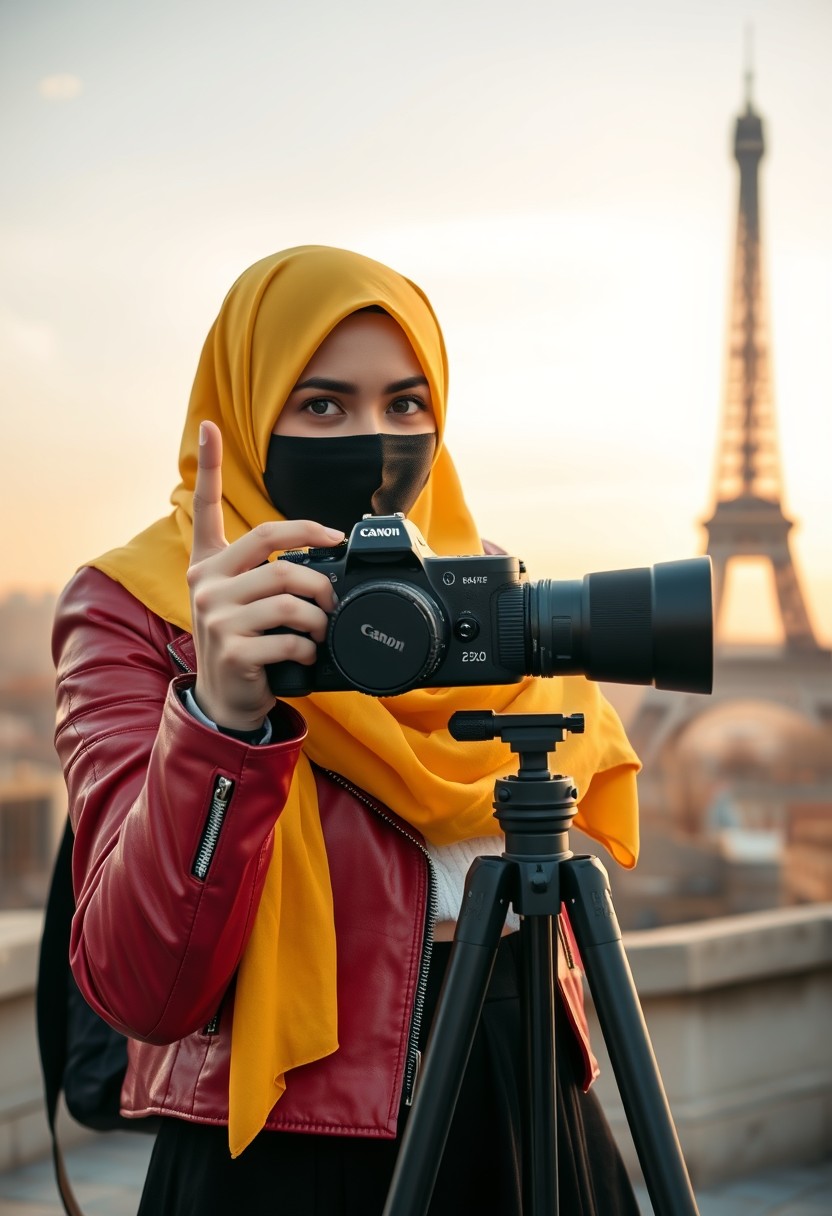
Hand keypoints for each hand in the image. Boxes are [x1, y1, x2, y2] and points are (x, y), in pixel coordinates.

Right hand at [186, 421, 343, 729]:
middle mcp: (205, 584)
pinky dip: (310, 648)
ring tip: (320, 630)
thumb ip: (266, 574)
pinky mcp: (231, 648)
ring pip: (290, 595)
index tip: (209, 427)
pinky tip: (305, 656)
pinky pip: (291, 636)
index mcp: (208, 566)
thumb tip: (320, 555)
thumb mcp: (243, 603)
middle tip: (332, 593)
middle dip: (317, 570)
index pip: (205, 508)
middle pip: (274, 549)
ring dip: (320, 616)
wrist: (225, 701)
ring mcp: (215, 616)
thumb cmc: (243, 645)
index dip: (207, 465)